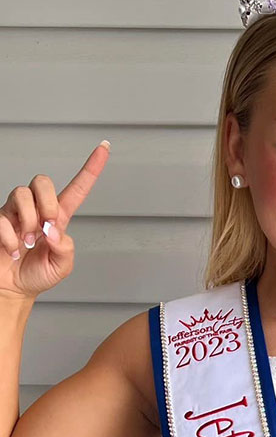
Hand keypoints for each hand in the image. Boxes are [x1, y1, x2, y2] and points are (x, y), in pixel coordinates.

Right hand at [0, 140, 110, 301]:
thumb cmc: (37, 275)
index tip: (104, 148)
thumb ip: (65, 248)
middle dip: (47, 201)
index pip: (77, 188)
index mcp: (58, 218)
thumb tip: (54, 231)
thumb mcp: (62, 266)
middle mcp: (36, 210)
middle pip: (42, 181)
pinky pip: (2, 218)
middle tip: (47, 226)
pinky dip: (10, 238)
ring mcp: (15, 214)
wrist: (11, 289)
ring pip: (21, 193)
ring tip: (29, 242)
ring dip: (29, 221)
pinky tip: (13, 250)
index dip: (91, 168)